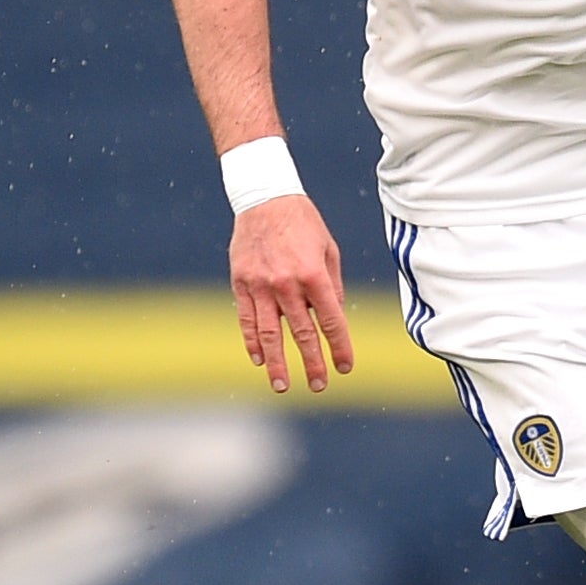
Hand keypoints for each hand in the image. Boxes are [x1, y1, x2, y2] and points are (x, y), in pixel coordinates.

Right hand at [231, 194, 354, 393]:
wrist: (265, 198)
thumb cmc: (304, 224)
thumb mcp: (329, 251)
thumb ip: (332, 286)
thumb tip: (334, 317)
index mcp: (314, 275)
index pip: (331, 321)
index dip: (340, 347)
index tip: (345, 367)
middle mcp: (286, 284)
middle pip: (302, 333)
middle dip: (312, 363)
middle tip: (320, 385)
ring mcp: (260, 285)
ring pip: (270, 334)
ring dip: (278, 363)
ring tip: (283, 386)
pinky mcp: (240, 283)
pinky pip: (246, 320)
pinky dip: (252, 342)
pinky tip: (259, 360)